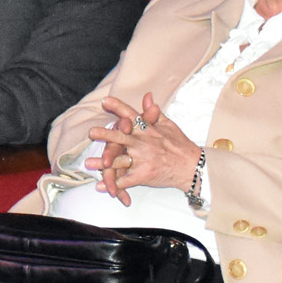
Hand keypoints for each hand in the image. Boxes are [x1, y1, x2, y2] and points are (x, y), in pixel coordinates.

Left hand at [84, 92, 201, 202]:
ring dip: (103, 163)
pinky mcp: (144, 175)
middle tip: (91, 132)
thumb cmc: (180, 145)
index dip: (118, 107)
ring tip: (88, 164)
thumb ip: (153, 112)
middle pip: (121, 137)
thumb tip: (147, 95)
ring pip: (119, 161)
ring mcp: (143, 160)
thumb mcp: (169, 125)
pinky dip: (113, 185)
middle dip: (105, 135)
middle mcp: (144, 143)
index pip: (132, 115)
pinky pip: (125, 181)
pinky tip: (100, 187)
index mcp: (148, 130)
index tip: (105, 101)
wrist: (192, 167)